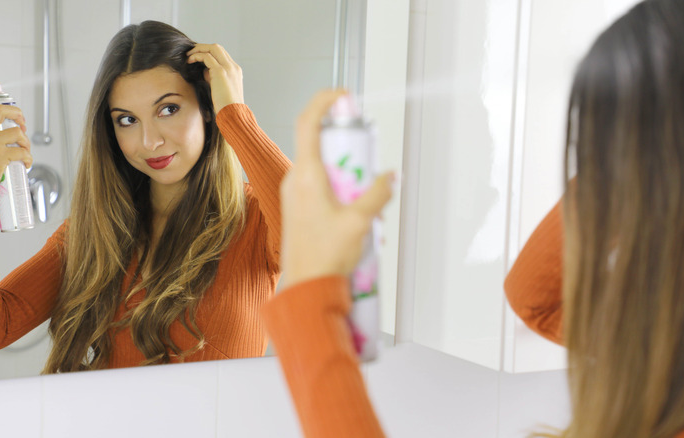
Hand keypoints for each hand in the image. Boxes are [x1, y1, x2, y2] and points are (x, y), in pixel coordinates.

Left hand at [186, 43, 243, 112]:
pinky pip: (206, 56)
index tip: (198, 57)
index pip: (222, 54)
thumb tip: (203, 71)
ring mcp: (228, 68)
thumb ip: (213, 78)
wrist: (233, 114)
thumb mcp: (220, 89)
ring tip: (188, 55)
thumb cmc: (226, 107)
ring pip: (212, 48)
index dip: (209, 53)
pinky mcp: (220, 72)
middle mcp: (233, 67)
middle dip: (202, 47)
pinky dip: (197, 56)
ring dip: (198, 49)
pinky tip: (189, 61)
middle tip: (190, 52)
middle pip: (217, 48)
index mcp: (235, 72)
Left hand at [280, 89, 394, 288]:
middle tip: (367, 155)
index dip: (324, 102)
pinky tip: (355, 209)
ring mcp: (294, 193)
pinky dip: (339, 185)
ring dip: (345, 170)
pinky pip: (319, 183)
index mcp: (306, 176)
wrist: (306, 288)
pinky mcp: (298, 206)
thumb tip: (389, 176)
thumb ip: (377, 194)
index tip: (344, 96)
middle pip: (319, 143)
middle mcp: (295, 180)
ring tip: (364, 194)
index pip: (308, 123)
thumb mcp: (360, 222)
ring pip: (321, 165)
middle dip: (346, 144)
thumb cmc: (324, 258)